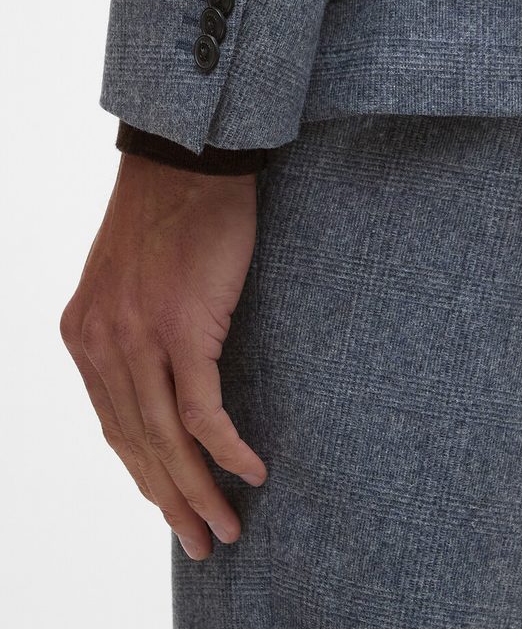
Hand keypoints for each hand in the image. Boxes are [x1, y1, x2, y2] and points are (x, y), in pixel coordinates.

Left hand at [60, 152, 266, 560]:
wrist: (186, 164)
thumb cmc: (169, 216)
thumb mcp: (130, 281)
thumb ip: (131, 333)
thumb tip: (161, 380)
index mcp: (85, 337)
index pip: (114, 427)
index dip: (145, 476)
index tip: (171, 507)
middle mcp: (102, 346)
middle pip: (137, 446)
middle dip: (169, 502)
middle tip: (200, 542)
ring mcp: (140, 340)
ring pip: (167, 440)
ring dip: (197, 491)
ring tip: (224, 528)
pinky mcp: (183, 329)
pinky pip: (203, 411)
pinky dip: (227, 449)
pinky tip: (251, 471)